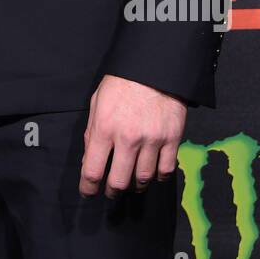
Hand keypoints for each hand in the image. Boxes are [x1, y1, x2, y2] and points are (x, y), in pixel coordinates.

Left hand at [79, 74, 186, 197]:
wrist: (155, 66)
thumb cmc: (122, 82)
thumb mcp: (97, 102)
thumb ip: (91, 133)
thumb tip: (88, 160)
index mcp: (104, 128)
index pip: (92, 170)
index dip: (88, 188)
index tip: (87, 192)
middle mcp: (128, 138)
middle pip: (119, 182)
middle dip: (112, 192)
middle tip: (110, 192)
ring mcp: (152, 139)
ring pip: (143, 179)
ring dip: (135, 186)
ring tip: (131, 183)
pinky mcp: (172, 138)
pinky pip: (166, 170)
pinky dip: (158, 178)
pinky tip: (152, 174)